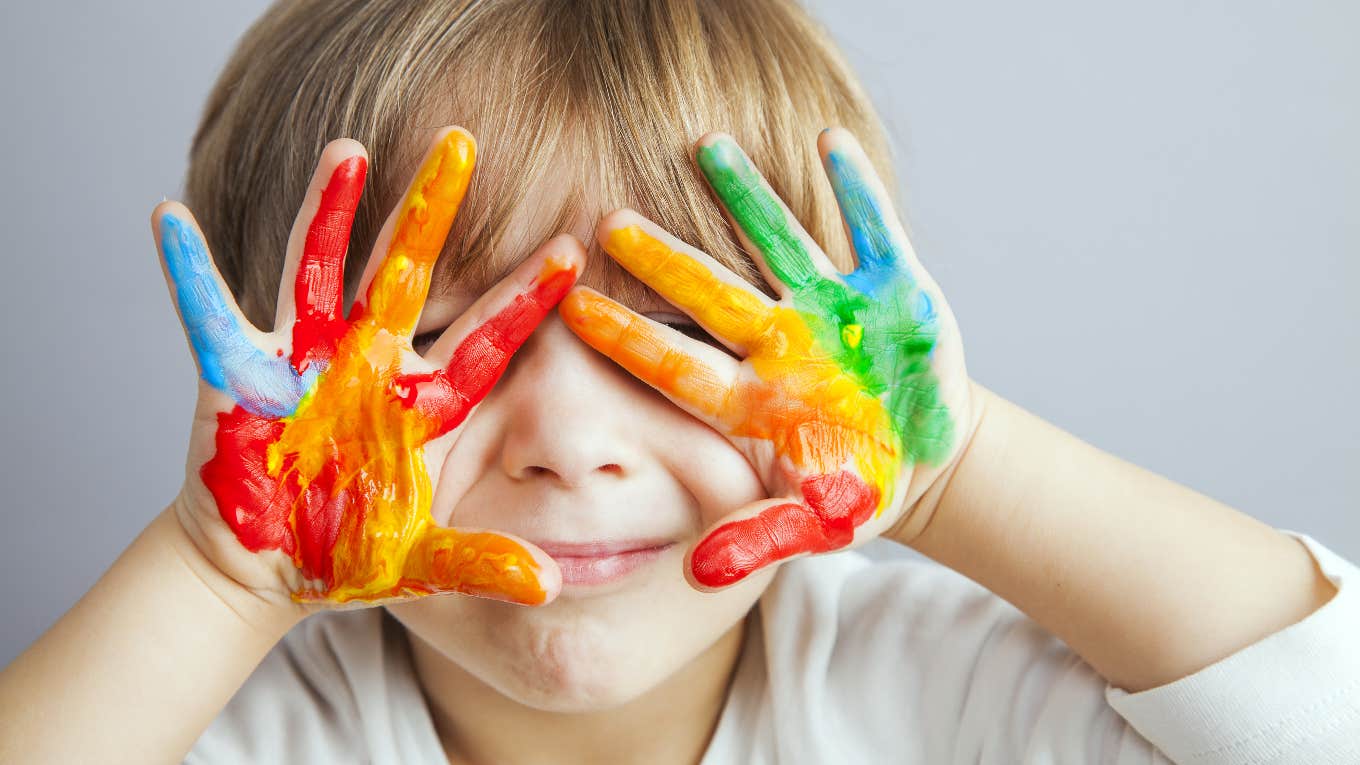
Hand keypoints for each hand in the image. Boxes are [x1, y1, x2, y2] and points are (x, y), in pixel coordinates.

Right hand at [155, 127, 579, 606]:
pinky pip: (208, 314)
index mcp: (422, 405)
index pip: (485, 341)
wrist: (266, 569)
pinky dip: (188, 271)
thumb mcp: (421, 563)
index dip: (524, 298)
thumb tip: (548, 585)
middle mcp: (370, 365)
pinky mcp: (238, 373)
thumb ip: (481, 563)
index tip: (572, 251)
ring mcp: (304, 360)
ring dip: (328, 212)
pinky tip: (169, 219)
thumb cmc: (347, 554)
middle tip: (461, 141)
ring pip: (320, 270)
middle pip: (406, 275)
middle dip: (432, 212)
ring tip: (348, 149)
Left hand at [560, 129, 975, 588]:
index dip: (627, 339)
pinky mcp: (892, 285)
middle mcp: (779, 341)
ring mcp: (832, 307)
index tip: (572, 310)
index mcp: (752, 396)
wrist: (925, 457)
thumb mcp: (817, 523)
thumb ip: (759, 540)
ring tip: (708, 147)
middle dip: (664, 259)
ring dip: (748, 198)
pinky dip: (857, 192)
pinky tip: (829, 145)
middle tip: (608, 221)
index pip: (675, 363)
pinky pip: (872, 231)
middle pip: (711, 293)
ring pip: (780, 243)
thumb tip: (696, 574)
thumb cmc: (857, 488)